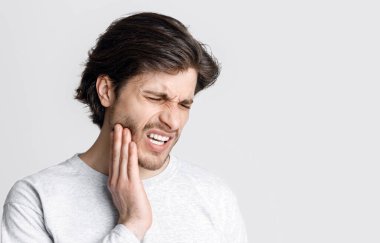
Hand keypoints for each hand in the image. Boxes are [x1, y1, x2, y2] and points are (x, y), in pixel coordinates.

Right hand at [107, 124, 151, 239]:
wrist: (133, 223)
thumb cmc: (131, 209)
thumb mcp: (123, 192)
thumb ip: (123, 181)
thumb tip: (126, 171)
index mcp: (113, 181)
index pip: (113, 159)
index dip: (114, 145)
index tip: (115, 133)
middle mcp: (116, 180)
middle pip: (116, 156)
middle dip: (117, 139)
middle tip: (117, 125)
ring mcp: (122, 182)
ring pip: (122, 158)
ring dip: (123, 142)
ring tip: (124, 129)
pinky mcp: (132, 185)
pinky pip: (131, 166)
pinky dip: (131, 154)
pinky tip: (131, 144)